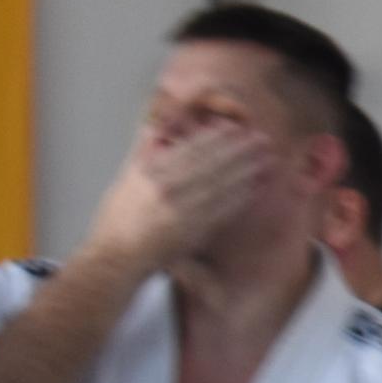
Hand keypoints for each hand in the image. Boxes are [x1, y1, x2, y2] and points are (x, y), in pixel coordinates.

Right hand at [88, 112, 271, 272]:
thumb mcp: (125, 178)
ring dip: (246, 170)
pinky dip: (240, 197)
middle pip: (211, 163)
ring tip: (265, 159)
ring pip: (220, 184)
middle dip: (238, 149)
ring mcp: (182, 209)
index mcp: (150, 171)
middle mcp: (167, 187)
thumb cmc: (118, 219)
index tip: (234, 128)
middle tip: (261, 139)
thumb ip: (142, 151)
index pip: (190, 149)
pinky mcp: (193, 230)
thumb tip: (153, 127)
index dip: (216, 137)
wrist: (116, 255)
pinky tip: (255, 187)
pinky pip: (222, 209)